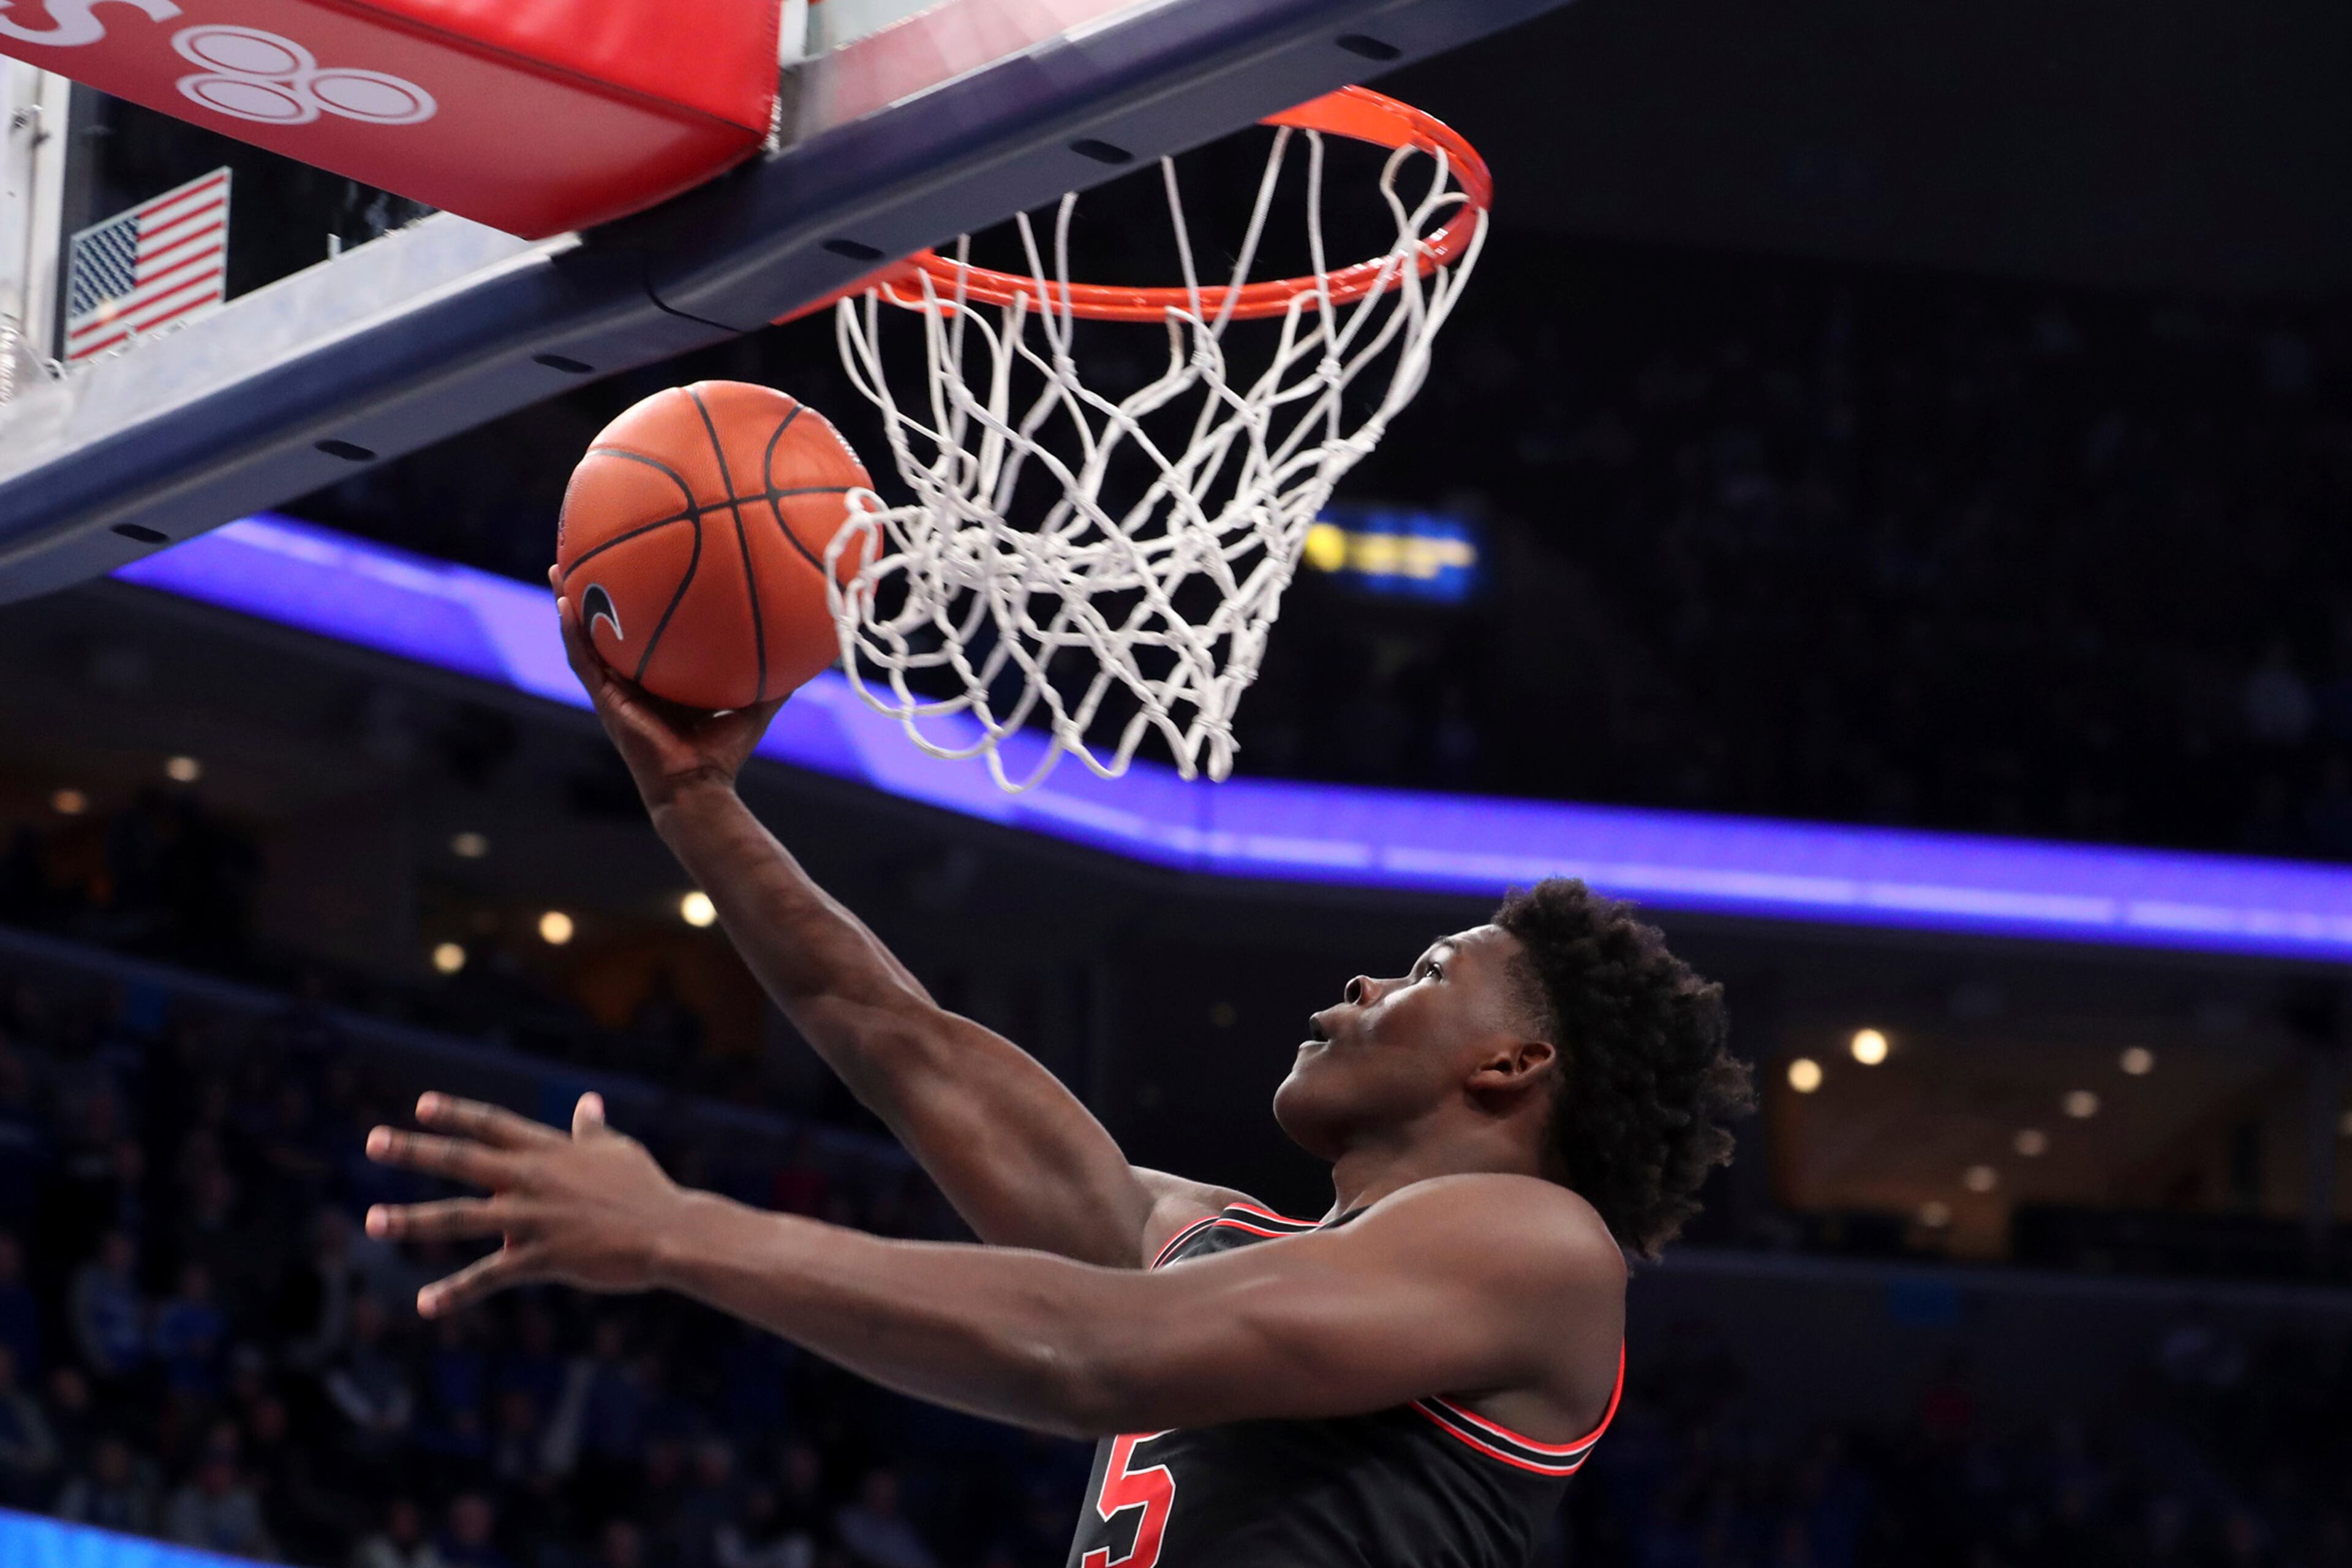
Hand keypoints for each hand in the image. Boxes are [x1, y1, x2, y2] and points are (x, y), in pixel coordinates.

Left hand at [364, 1091, 689, 1316]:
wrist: (670, 1233)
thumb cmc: (646, 1190)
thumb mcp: (618, 1151)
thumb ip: (591, 1129)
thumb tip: (586, 1101)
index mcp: (549, 1150)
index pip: (493, 1124)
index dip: (455, 1114)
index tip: (419, 1106)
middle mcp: (532, 1178)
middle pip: (462, 1159)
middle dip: (414, 1151)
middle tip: (373, 1141)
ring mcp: (533, 1218)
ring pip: (460, 1216)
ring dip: (412, 1219)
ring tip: (372, 1221)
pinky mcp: (541, 1257)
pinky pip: (489, 1275)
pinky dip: (456, 1290)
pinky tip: (425, 1304)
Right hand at [550, 566, 785, 810]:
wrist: (697, 786)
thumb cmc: (723, 753)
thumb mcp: (754, 705)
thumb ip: (776, 679)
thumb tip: (810, 652)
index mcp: (661, 680)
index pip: (647, 634)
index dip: (640, 604)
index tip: (640, 568)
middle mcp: (633, 681)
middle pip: (610, 627)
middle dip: (598, 592)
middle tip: (589, 556)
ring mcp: (615, 691)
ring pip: (586, 639)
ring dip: (572, 603)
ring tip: (560, 567)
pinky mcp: (605, 702)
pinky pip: (583, 660)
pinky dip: (572, 631)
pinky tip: (565, 602)